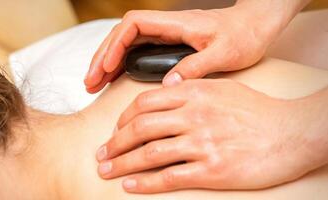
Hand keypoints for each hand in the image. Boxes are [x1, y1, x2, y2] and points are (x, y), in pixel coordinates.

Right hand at [84, 7, 270, 92]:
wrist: (256, 26)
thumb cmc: (245, 36)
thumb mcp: (226, 53)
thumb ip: (197, 66)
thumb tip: (168, 84)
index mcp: (177, 24)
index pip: (134, 25)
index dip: (116, 44)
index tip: (108, 67)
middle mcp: (166, 27)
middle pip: (122, 35)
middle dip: (102, 57)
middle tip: (89, 82)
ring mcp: (164, 35)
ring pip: (125, 43)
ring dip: (107, 61)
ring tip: (93, 84)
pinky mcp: (167, 43)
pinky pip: (136, 51)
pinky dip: (120, 64)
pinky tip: (112, 79)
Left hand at [96, 79, 324, 192]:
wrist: (293, 132)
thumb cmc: (259, 110)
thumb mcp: (223, 88)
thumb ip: (192, 89)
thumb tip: (165, 94)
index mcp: (194, 94)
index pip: (145, 103)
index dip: (123, 118)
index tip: (115, 129)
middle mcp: (194, 116)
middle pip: (140, 129)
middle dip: (114, 143)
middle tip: (101, 154)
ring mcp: (202, 143)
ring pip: (149, 153)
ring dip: (122, 163)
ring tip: (106, 171)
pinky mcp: (212, 170)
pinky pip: (169, 176)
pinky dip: (145, 182)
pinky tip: (130, 185)